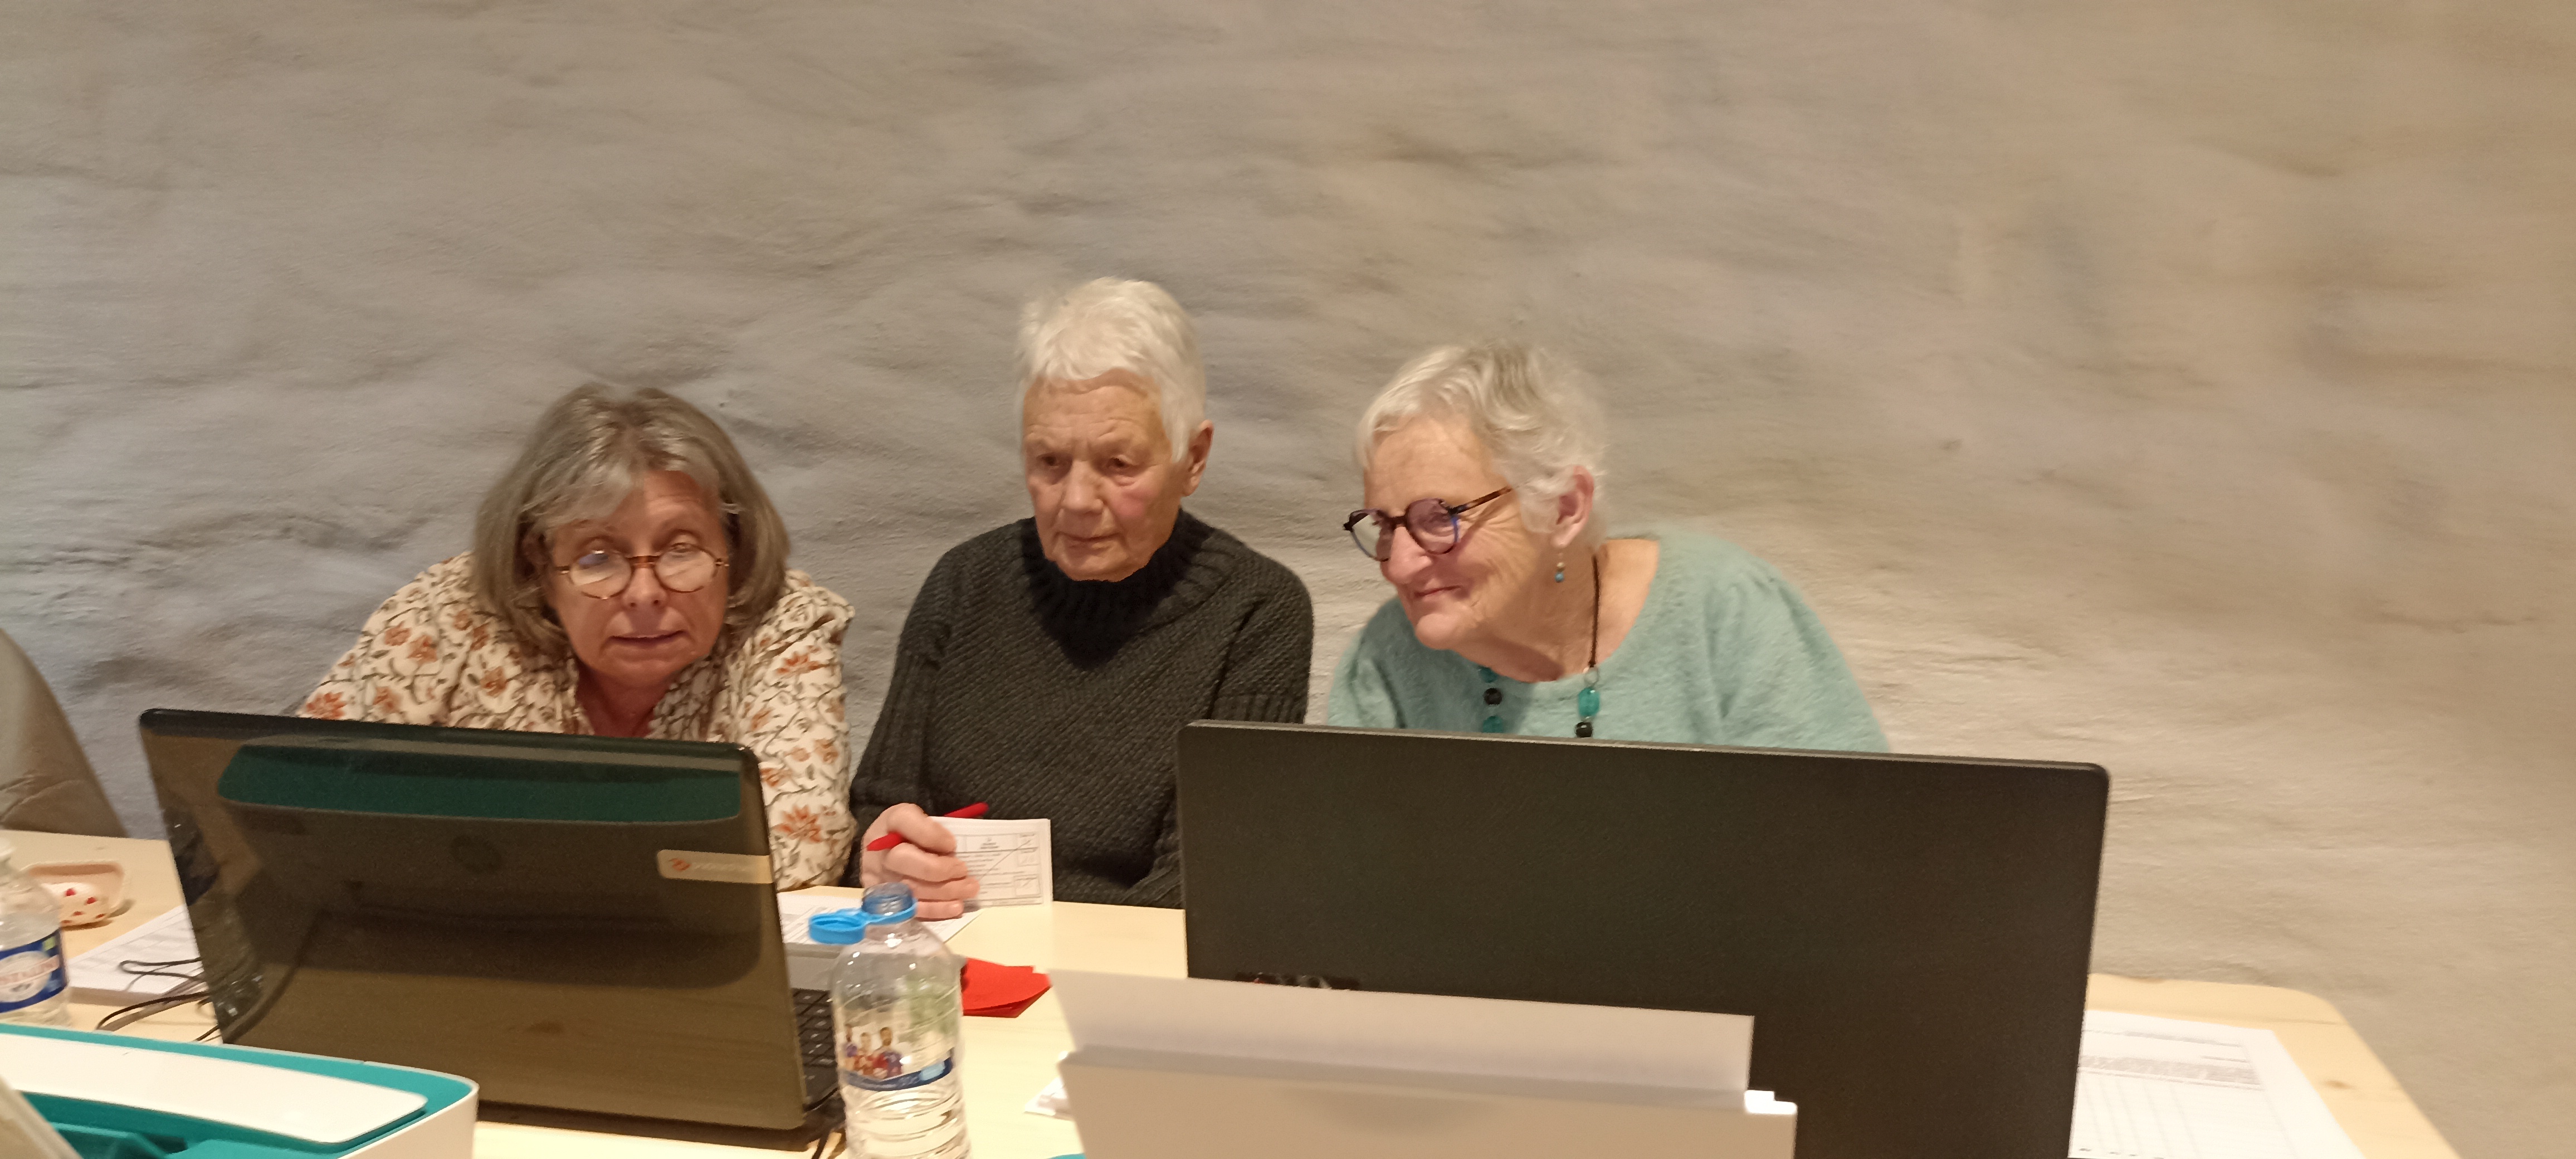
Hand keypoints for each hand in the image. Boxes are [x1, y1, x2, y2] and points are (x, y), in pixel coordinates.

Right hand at [857, 803, 979, 919]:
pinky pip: (907, 909)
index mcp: (891, 820)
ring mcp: (877, 875)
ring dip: (943, 892)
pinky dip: (934, 910)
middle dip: (939, 869)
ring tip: (968, 891)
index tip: (952, 844)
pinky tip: (955, 908)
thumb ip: (936, 830)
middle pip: (903, 859)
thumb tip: (953, 851)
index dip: (930, 835)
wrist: (886, 853)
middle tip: (964, 871)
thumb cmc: (913, 835)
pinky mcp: (880, 900)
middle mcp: (878, 848)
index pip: (905, 821)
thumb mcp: (924, 821)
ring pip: (908, 887)